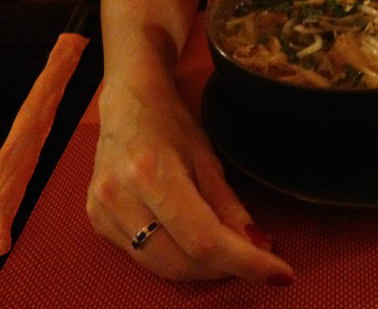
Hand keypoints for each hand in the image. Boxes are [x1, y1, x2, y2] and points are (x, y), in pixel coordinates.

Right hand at [86, 75, 294, 283]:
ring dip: (201, 268)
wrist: (127, 103)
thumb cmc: (171, 122)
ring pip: (162, 267)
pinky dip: (175, 257)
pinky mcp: (97, 222)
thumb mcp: (208, 158)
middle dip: (225, 268)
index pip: (204, 239)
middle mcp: (120, 198)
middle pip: (181, 262)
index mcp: (152, 174)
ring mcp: (103, 212)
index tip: (280, 273)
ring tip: (227, 250)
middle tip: (255, 257)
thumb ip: (229, 206)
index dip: (245, 262)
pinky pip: (142, 257)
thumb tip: (257, 245)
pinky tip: (192, 242)